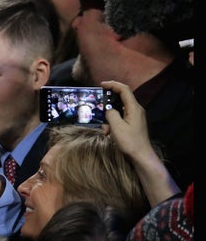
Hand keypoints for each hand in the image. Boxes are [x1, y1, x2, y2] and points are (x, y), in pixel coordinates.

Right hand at [101, 80, 179, 204]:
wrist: (141, 156)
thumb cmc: (129, 141)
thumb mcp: (116, 127)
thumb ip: (111, 113)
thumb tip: (108, 109)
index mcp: (134, 108)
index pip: (124, 90)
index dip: (113, 84)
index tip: (101, 85)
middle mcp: (136, 109)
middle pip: (121, 98)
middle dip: (108, 102)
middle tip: (98, 106)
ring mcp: (135, 116)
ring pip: (119, 110)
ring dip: (109, 116)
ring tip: (105, 129)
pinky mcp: (133, 123)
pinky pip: (121, 117)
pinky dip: (113, 122)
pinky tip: (108, 132)